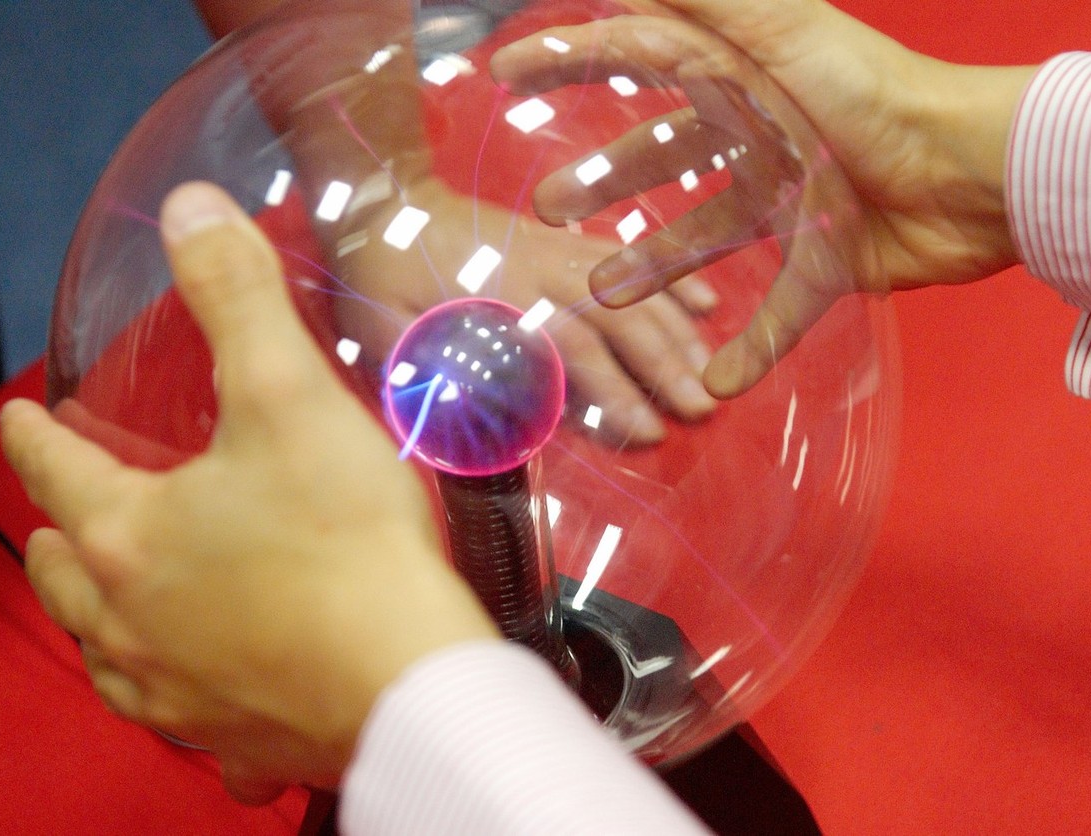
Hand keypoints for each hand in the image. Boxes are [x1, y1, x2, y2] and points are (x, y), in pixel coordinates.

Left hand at [0, 182, 497, 803]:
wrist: (409, 676)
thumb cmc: (343, 539)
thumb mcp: (288, 396)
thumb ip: (236, 296)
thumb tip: (191, 207)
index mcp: (127, 538)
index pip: (55, 473)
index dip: (35, 436)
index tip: (24, 418)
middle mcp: (131, 624)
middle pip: (65, 576)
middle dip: (57, 538)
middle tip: (65, 518)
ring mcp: (178, 693)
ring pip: (110, 656)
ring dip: (101, 621)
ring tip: (112, 603)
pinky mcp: (235, 738)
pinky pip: (187, 723)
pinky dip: (181, 700)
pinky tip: (205, 698)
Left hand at [331, 176, 719, 444]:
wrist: (381, 200)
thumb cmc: (379, 281)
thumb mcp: (388, 335)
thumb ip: (437, 374)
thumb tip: (492, 424)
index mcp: (498, 299)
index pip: (569, 349)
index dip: (610, 392)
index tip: (648, 432)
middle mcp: (538, 272)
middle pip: (615, 317)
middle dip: (663, 365)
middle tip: (703, 408)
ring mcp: (555, 250)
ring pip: (631, 286)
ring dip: (676, 329)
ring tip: (711, 371)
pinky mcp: (561, 239)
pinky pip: (625, 254)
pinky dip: (667, 278)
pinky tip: (706, 304)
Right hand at [491, 1, 1035, 395]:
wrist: (972, 174)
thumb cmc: (878, 94)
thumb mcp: (783, 27)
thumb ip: (704, 0)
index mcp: (740, 75)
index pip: (636, 58)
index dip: (569, 62)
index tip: (503, 74)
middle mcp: (758, 133)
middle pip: (662, 155)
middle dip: (603, 178)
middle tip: (547, 210)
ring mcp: (791, 201)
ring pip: (706, 237)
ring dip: (654, 268)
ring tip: (602, 293)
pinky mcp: (827, 260)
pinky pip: (778, 310)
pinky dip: (749, 348)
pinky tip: (712, 382)